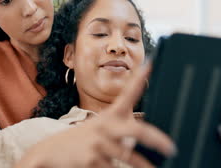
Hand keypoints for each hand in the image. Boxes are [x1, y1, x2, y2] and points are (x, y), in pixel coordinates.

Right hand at [16, 63, 176, 167]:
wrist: (48, 153)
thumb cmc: (81, 141)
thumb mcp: (98, 129)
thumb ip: (120, 130)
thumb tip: (150, 138)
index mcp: (109, 116)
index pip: (126, 93)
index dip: (138, 78)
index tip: (150, 64)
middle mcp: (104, 126)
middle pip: (137, 131)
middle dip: (156, 140)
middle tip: (171, 148)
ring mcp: (98, 143)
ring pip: (128, 158)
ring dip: (144, 167)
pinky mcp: (92, 160)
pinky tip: (106, 167)